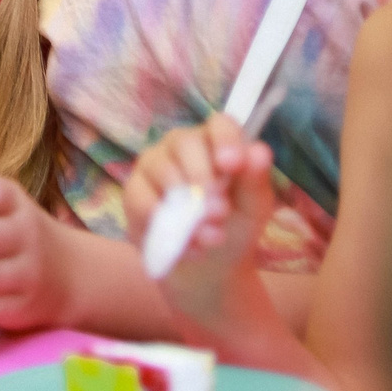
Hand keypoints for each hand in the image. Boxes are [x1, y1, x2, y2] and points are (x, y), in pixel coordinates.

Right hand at [122, 114, 276, 333]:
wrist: (208, 266)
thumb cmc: (234, 226)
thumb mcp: (254, 208)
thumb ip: (255, 180)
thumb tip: (258, 151)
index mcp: (216, 143)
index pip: (219, 124)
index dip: (224, 139)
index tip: (231, 164)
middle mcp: (181, 145)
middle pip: (184, 142)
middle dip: (202, 177)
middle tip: (219, 213)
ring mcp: (153, 165)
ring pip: (162, 170)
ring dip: (188, 208)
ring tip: (211, 238)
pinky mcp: (133, 192)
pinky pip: (144, 201)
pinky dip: (168, 227)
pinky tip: (191, 247)